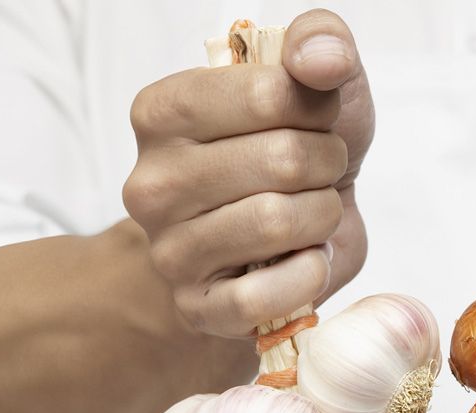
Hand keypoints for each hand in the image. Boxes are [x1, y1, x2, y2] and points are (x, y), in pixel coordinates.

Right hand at [122, 9, 373, 337]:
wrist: (291, 239)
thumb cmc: (294, 152)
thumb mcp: (313, 83)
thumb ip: (319, 41)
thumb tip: (322, 59)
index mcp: (162, 111)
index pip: (269, 92)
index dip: (317, 108)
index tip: (314, 120)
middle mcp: (150, 182)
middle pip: (281, 159)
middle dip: (325, 164)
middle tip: (318, 173)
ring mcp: (169, 251)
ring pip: (277, 222)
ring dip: (321, 217)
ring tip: (310, 215)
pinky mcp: (198, 308)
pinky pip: (267, 294)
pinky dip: (309, 275)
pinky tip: (305, 260)